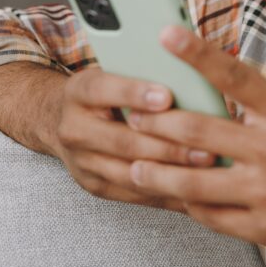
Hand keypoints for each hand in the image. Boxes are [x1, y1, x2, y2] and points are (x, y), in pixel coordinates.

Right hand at [52, 67, 216, 209]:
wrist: (58, 120)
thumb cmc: (103, 91)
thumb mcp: (112, 71)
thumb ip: (140, 74)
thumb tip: (188, 73)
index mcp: (79, 92)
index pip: (103, 90)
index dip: (134, 93)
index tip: (167, 96)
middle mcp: (74, 129)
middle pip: (122, 141)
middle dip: (167, 146)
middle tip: (206, 147)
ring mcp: (82, 163)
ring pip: (129, 173)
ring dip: (171, 174)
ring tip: (207, 170)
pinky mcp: (95, 186)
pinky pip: (135, 194)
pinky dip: (167, 193)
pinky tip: (196, 190)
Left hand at [125, 26, 265, 264]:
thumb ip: (264, 108)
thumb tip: (215, 91)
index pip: (234, 74)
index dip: (196, 52)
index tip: (165, 33)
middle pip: (197, 129)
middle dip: (156, 121)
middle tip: (129, 113)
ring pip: (192, 180)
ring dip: (155, 171)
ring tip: (133, 164)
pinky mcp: (263, 226)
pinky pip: (211, 214)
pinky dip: (190, 203)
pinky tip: (176, 195)